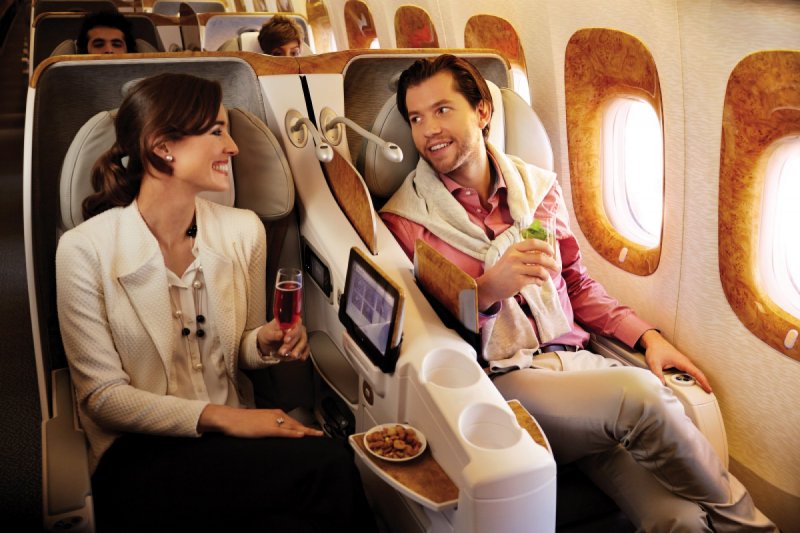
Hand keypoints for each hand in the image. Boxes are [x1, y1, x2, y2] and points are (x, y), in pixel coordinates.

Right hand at [198, 404, 323, 437]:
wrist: (230, 419)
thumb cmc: (241, 422)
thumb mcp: (259, 423)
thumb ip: (269, 426)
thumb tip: (276, 433)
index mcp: (274, 414)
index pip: (293, 422)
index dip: (304, 428)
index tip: (314, 432)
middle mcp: (276, 415)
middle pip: (297, 424)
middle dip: (309, 430)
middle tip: (321, 435)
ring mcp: (272, 422)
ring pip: (293, 427)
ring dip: (306, 432)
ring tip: (317, 436)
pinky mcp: (267, 429)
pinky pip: (283, 432)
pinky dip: (293, 433)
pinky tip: (301, 436)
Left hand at [257, 318, 309, 360]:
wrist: (267, 343)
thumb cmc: (268, 334)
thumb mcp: (267, 333)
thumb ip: (273, 334)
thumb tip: (281, 334)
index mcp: (288, 321)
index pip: (295, 324)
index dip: (292, 332)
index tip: (286, 340)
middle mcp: (296, 327)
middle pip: (299, 334)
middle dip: (291, 344)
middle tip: (282, 352)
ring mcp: (300, 336)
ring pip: (303, 342)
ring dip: (297, 350)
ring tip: (290, 356)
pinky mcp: (301, 345)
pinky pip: (306, 348)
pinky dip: (304, 353)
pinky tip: (301, 358)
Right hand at [477, 238, 559, 310]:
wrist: (490, 285)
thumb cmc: (503, 270)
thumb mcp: (510, 256)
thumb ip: (524, 252)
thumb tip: (547, 254)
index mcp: (514, 248)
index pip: (534, 243)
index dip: (546, 247)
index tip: (552, 253)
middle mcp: (515, 257)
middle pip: (540, 257)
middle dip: (552, 263)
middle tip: (556, 267)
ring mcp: (516, 269)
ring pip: (540, 270)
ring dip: (546, 274)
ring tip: (545, 277)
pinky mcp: (518, 281)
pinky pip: (535, 280)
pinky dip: (540, 282)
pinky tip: (538, 283)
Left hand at [639, 330, 711, 392]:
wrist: (654, 341)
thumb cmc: (656, 349)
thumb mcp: (654, 363)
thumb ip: (658, 375)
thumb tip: (662, 385)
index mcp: (682, 361)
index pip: (696, 373)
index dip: (703, 382)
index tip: (709, 389)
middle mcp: (684, 362)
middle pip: (697, 374)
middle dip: (703, 383)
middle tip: (706, 393)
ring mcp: (683, 362)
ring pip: (693, 373)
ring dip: (697, 381)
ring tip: (701, 390)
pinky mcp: (680, 363)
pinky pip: (688, 372)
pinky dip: (691, 378)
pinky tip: (689, 384)